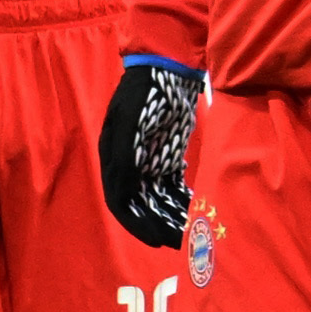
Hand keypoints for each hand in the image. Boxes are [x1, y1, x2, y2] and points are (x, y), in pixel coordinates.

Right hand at [100, 58, 199, 249]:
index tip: (158, 240)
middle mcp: (130, 165)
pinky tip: (196, 209)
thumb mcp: (131, 124)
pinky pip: (173, 184)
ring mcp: (150, 160)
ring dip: (171, 214)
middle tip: (182, 242)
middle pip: (142, 204)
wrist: (167, 70)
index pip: (122, 202)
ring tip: (192, 230)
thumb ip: (126, 156)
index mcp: (114, 160)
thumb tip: (122, 190)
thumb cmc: (146, 95)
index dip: (138, 224)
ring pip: (159, 197)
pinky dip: (182, 198)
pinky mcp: (168, 155)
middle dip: (158, 224)